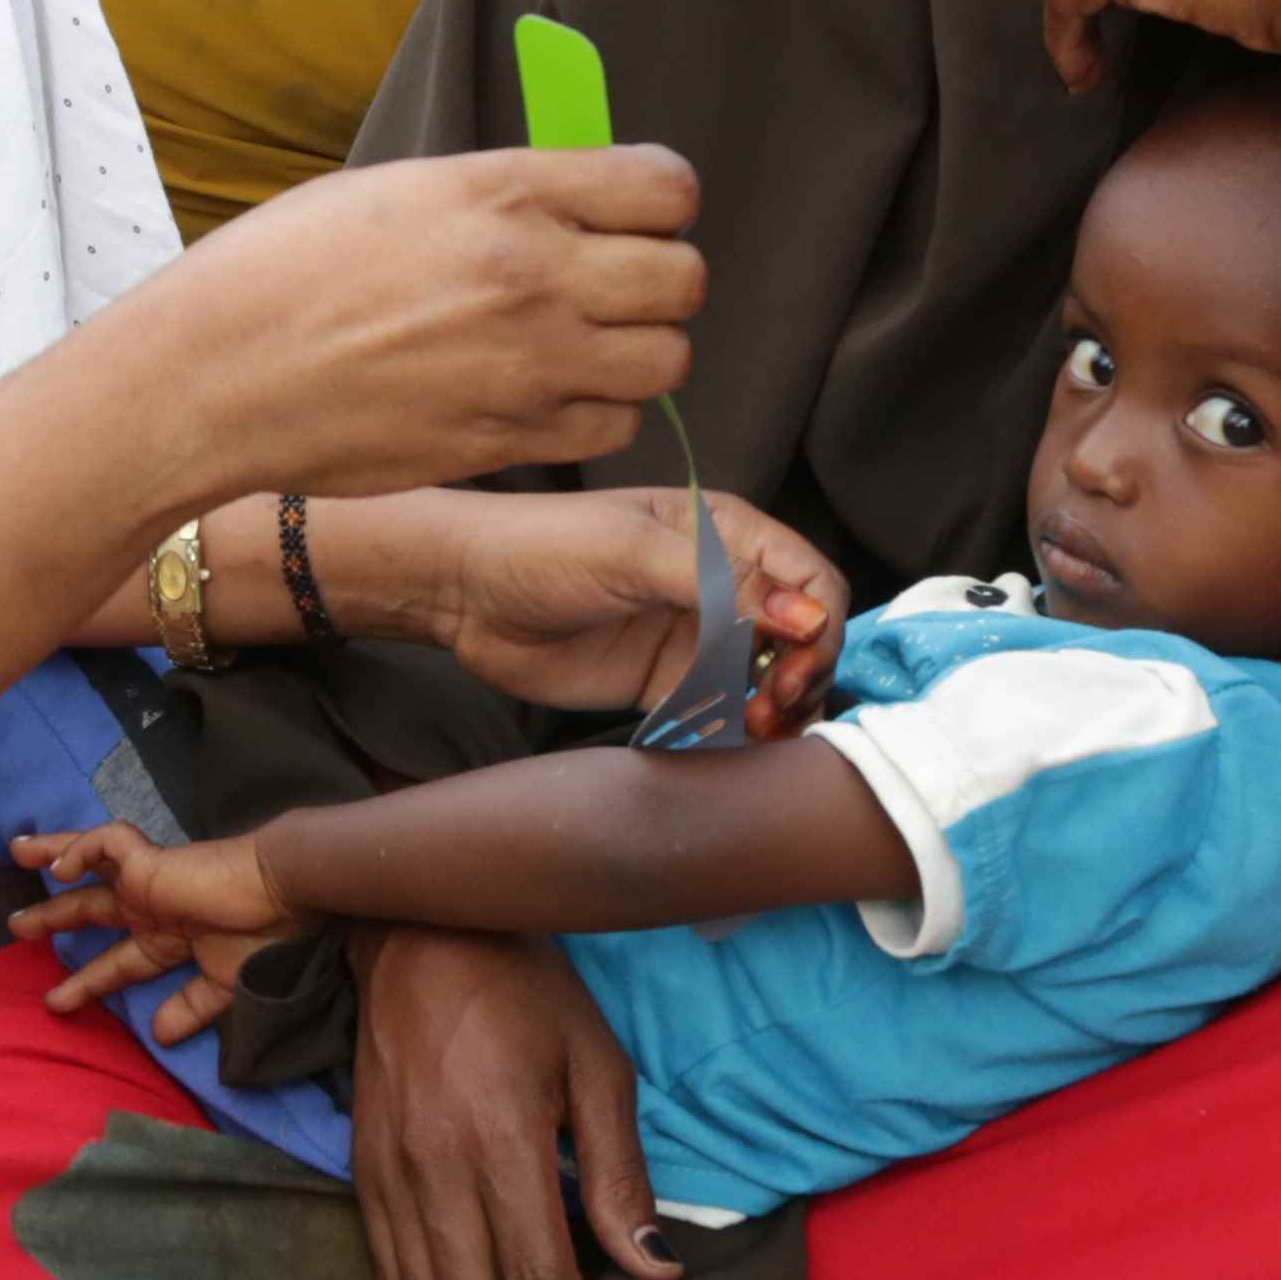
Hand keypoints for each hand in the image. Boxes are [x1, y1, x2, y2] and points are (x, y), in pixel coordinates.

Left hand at [24, 825, 299, 1038]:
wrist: (286, 896)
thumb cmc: (266, 938)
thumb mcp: (224, 985)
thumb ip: (189, 1007)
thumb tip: (160, 1037)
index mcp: (169, 937)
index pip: (116, 963)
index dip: (84, 983)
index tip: (54, 1004)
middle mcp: (151, 906)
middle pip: (88, 909)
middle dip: (51, 917)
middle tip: (13, 928)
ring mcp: (148, 880)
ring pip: (89, 860)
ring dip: (53, 854)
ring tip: (15, 851)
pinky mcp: (150, 859)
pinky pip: (106, 843)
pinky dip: (81, 850)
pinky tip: (60, 868)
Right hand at [114, 147, 702, 499]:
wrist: (216, 376)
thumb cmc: (284, 270)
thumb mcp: (399, 190)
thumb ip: (501, 192)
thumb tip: (574, 198)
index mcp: (505, 192)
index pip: (666, 187)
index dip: (659, 199)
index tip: (633, 211)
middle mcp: (534, 277)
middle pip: (684, 278)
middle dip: (657, 278)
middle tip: (612, 283)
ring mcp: (529, 367)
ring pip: (666, 360)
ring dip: (637, 351)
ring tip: (584, 345)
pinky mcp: (510, 439)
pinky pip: (615, 426)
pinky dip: (598, 413)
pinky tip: (548, 396)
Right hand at [347, 932, 675, 1279]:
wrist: (420, 935)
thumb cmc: (526, 993)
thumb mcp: (598, 1068)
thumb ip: (620, 1175)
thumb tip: (653, 1269)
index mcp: (500, 1140)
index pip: (537, 1277)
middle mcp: (434, 1168)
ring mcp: (388, 1172)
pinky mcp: (361, 1169)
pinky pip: (389, 1267)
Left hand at [409, 487, 841, 729]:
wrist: (462, 594)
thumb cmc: (541, 547)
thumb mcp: (632, 553)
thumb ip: (722, 584)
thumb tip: (807, 616)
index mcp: (727, 533)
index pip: (810, 577)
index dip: (818, 622)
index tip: (790, 661)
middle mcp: (723, 586)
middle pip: (803, 636)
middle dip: (804, 673)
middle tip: (774, 706)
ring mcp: (697, 640)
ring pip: (771, 680)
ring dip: (781, 710)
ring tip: (758, 731)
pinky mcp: (667, 687)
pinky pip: (723, 714)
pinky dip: (742, 734)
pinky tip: (737, 746)